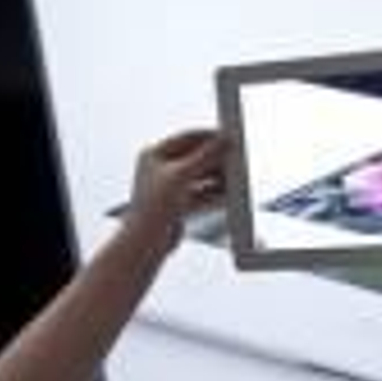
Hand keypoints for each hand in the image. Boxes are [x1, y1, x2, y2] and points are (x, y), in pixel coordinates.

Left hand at [122, 129, 226, 255]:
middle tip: (234, 159)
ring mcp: (170, 188)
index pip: (186, 137)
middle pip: (195, 157)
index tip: (227, 137)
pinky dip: (214, 194)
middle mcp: (160, 169)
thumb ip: (204, 156)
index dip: (208, 136)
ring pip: (200, 177)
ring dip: (217, 178)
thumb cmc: (152, 209)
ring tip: (234, 178)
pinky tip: (227, 195)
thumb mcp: (181, 175)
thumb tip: (221, 141)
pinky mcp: (178, 206)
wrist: (147, 244)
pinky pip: (201, 194)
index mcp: (154, 155)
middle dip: (216, 159)